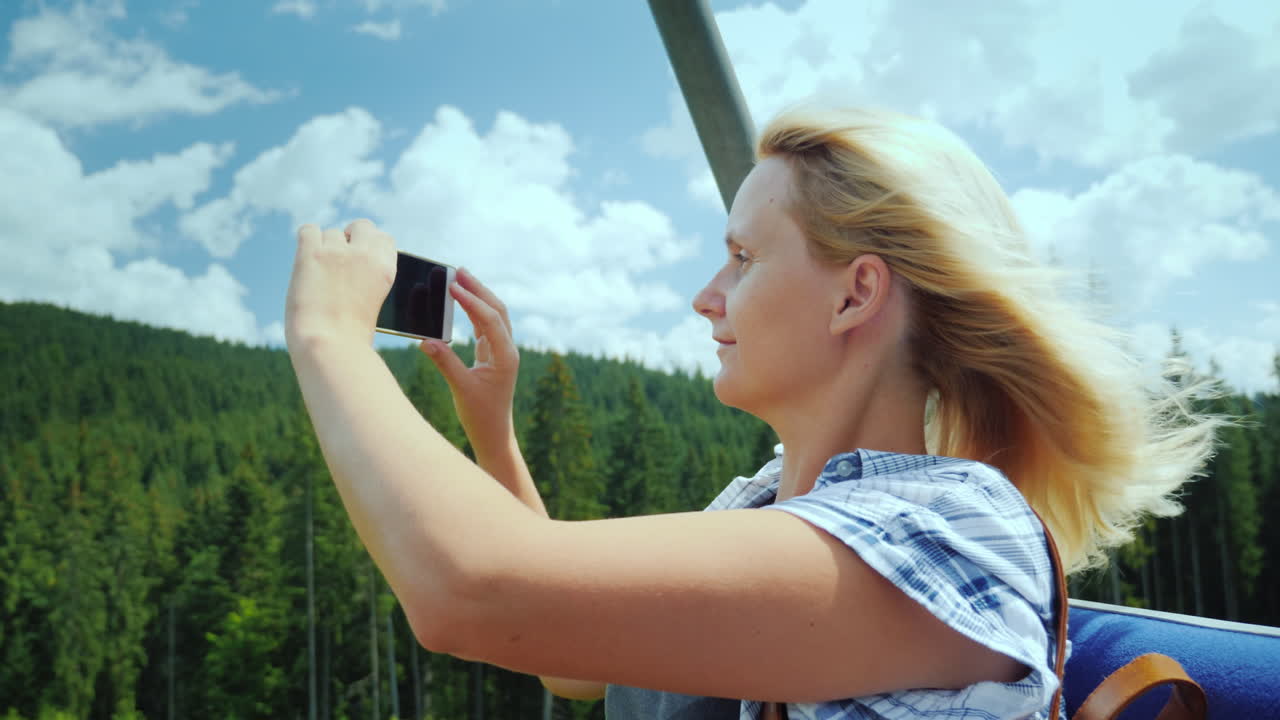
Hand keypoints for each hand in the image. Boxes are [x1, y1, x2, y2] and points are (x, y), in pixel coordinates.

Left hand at [286, 219, 395, 348]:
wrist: (331, 346)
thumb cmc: (351, 336)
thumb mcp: (373, 301)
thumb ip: (367, 278)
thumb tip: (348, 268)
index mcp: (386, 267)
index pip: (383, 238)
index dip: (370, 246)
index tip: (360, 258)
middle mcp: (364, 254)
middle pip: (361, 226)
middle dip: (351, 238)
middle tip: (339, 261)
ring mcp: (337, 252)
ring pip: (331, 233)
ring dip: (325, 248)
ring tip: (318, 274)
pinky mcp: (311, 254)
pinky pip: (308, 230)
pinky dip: (307, 241)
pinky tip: (305, 261)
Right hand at [419, 268, 519, 458]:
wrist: (493, 434)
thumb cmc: (480, 415)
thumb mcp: (460, 389)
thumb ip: (445, 363)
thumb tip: (425, 340)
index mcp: (505, 356)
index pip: (489, 319)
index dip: (471, 301)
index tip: (452, 287)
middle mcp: (507, 350)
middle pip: (496, 310)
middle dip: (479, 289)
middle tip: (459, 271)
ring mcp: (502, 352)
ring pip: (493, 316)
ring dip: (478, 296)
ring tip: (460, 279)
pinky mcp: (493, 356)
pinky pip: (486, 326)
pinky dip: (474, 312)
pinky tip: (462, 302)